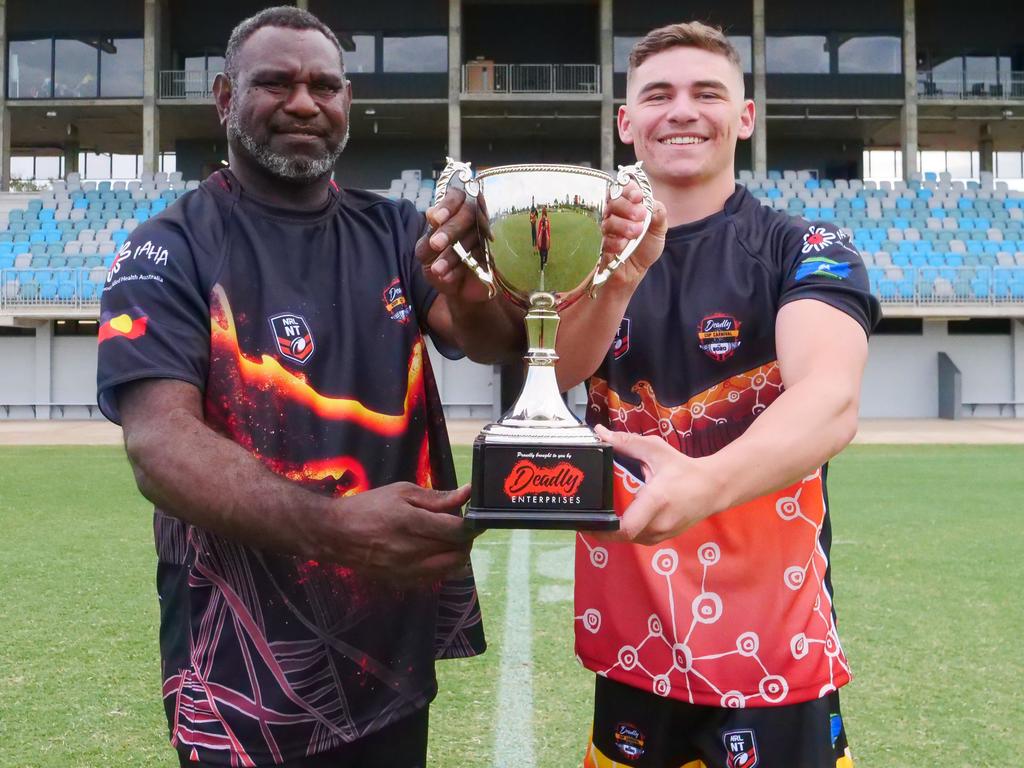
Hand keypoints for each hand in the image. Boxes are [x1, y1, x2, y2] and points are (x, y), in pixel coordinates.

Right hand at [325, 483, 476, 583]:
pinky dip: (443, 567)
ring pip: (450, 568)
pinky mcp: (402, 582)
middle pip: (457, 551)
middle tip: (459, 528)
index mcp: (411, 523)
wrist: (335, 534)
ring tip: (448, 541)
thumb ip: (437, 498)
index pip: (457, 531)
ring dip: (457, 555)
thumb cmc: (369, 507)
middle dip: (465, 539)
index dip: (471, 526)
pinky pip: (435, 578)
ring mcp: (406, 570)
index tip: (472, 519)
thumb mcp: (402, 492)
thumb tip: (467, 494)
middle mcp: (411, 551)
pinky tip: (435, 554)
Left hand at [415, 186, 493, 303]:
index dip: (448, 204)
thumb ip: (428, 235)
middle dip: (451, 229)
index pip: (457, 196)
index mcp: (455, 213)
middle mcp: (474, 220)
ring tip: (437, 269)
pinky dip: (462, 268)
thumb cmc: (440, 266)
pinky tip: (448, 277)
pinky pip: (482, 257)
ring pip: (475, 236)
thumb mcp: (426, 253)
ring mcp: (487, 237)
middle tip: (436, 244)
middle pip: (469, 212)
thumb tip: (431, 213)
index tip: (436, 219)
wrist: (457, 293)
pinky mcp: (495, 256)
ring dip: (453, 254)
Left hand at [596, 425, 723, 544]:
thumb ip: (625, 442)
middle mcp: (659, 523)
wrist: (714, 487)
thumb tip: (599, 433)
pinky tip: (621, 519)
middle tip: (587, 517)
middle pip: (623, 536)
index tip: (587, 522)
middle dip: (603, 529)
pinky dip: (629, 531)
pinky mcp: (665, 538)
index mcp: (655, 501)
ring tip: (602, 517)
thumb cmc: (683, 468)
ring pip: (630, 540)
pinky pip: (640, 539)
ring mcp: (664, 534)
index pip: (626, 528)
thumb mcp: (655, 450)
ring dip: (616, 531)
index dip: (603, 529)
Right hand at [600, 182, 667, 286]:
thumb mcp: (658, 230)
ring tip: (636, 234)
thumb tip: (654, 204)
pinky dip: (614, 241)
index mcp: (629, 204)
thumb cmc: (645, 247)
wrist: (635, 272)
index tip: (638, 197)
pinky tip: (623, 246)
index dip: (629, 190)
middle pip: (613, 200)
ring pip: (608, 219)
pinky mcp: (598, 242)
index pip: (624, 187)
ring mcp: (604, 227)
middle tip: (640, 216)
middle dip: (627, 207)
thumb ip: (659, 215)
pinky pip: (602, 238)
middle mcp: (614, 212)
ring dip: (623, 225)